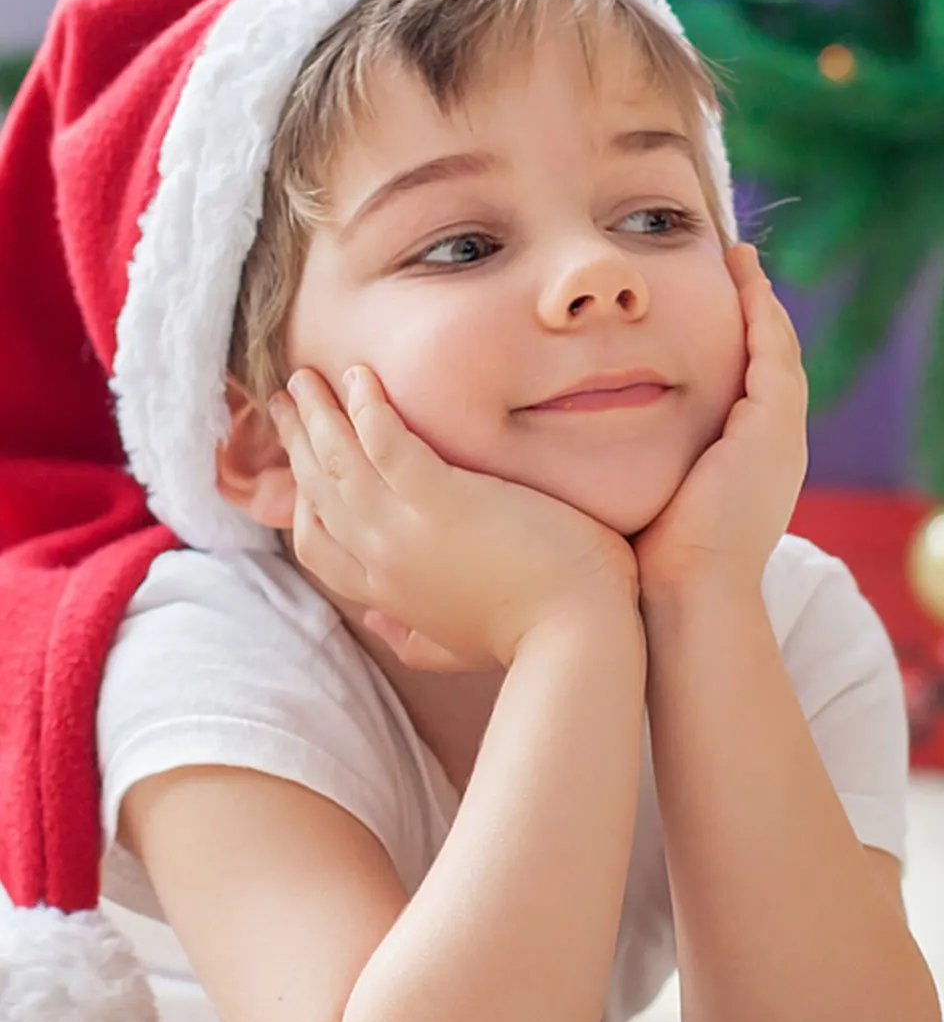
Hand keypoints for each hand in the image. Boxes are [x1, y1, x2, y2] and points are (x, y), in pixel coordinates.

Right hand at [269, 364, 637, 669]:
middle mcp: (382, 561)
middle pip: (320, 491)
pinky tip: (363, 376)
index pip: (318, 544)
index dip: (303, 498)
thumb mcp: (457, 647)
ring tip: (305, 374)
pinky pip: (386, 441)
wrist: (579, 635)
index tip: (303, 462)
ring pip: (339, 460)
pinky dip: (368, 406)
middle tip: (287, 400)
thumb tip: (379, 629)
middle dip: (298, 441)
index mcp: (385, 593)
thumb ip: (414, 639)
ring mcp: (406, 531)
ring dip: (317, 413)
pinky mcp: (444, 500)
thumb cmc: (534, 635)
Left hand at [630, 243, 807, 601]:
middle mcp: (776, 449)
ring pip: (778, 350)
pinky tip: (741, 278)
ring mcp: (780, 435)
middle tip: (737, 266)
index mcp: (750, 469)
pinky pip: (773, 350)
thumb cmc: (652, 570)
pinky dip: (760, 311)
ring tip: (740, 260)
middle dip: (756, 314)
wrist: (689, 599)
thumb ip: (634, 475)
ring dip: (761, 301)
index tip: (708, 312)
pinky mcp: (773, 424)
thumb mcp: (646, 508)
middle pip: (772, 363)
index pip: (749, 392)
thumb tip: (585, 463)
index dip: (735, 347)